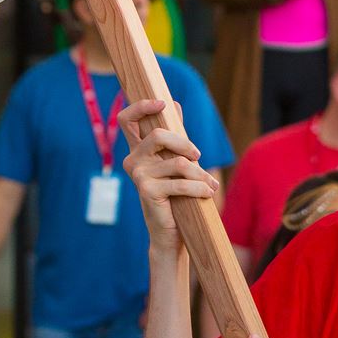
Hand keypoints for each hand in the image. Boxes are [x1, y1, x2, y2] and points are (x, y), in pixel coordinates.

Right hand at [118, 97, 218, 255]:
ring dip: (200, 174)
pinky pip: (181, 181)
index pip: (127, 120)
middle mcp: (132, 160)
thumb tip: (175, 104)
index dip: (141, 106)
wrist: (169, 234)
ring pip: (178, 162)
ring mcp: (137, 175)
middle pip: (159, 135)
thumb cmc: (174, 196)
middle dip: (185, 144)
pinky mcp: (147, 190)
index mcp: (137, 150)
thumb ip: (174, 137)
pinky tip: (208, 193)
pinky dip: (199, 187)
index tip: (162, 103)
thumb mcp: (175, 162)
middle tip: (198, 156)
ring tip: (210, 184)